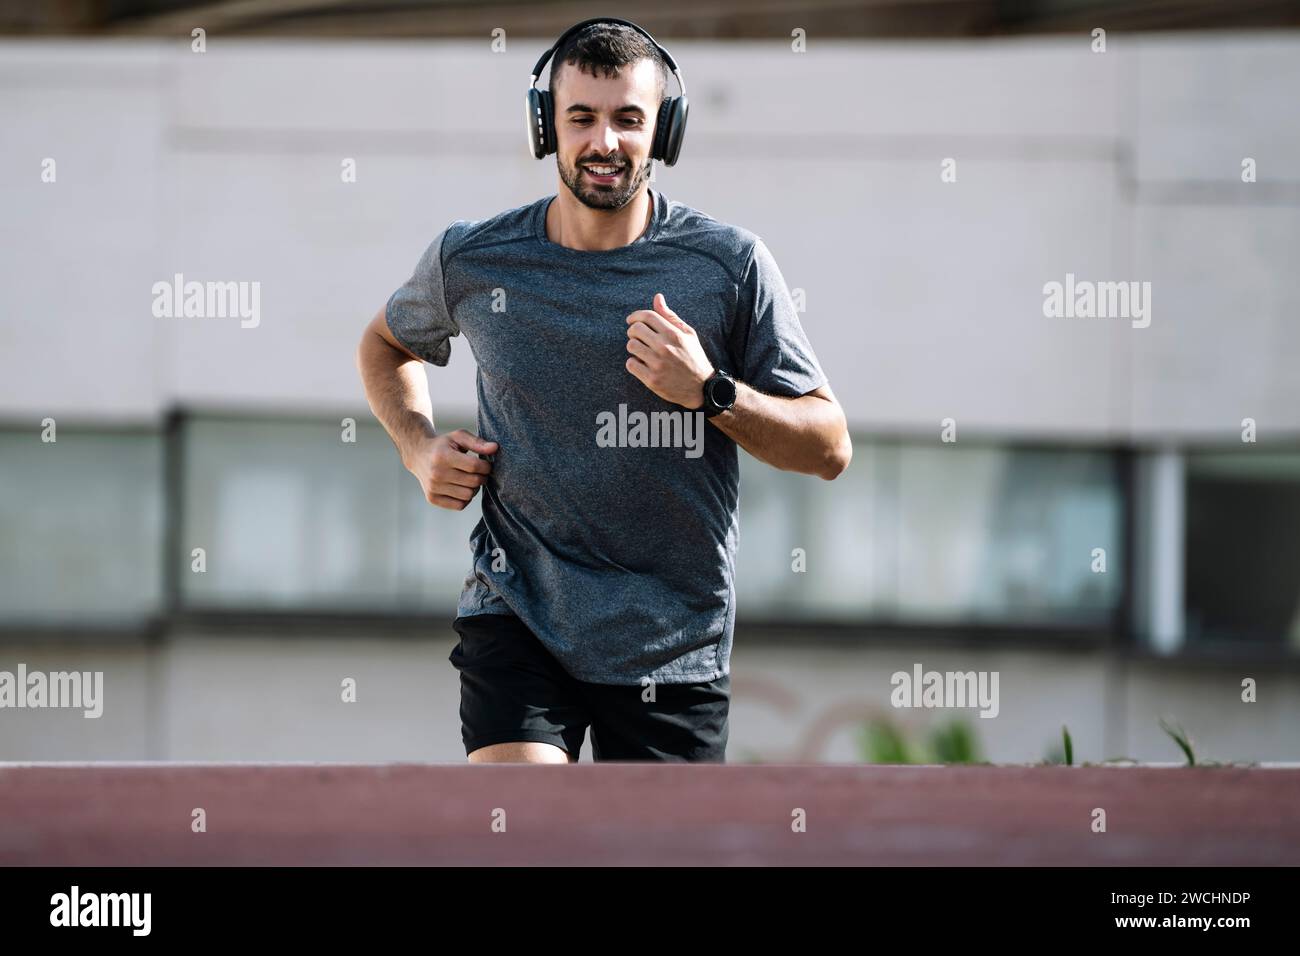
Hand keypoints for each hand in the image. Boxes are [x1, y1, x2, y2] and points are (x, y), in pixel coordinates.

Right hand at [404, 428, 496, 510]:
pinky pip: (460, 505)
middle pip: (474, 482)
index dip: (486, 466)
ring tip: (469, 479)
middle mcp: (436, 474)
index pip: (475, 466)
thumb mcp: (458, 437)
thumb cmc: (443, 445)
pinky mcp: (432, 498)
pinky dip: (465, 498)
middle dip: (482, 477)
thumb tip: (495, 448)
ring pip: (468, 495)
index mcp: (443, 456)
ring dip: (474, 488)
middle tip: (479, 472)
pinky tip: (461, 487)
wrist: (419, 455)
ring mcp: (433, 488)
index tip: (485, 464)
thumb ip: (477, 442)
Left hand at [625, 293, 714, 408]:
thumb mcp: (687, 334)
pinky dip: (633, 363)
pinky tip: (641, 364)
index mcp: (674, 334)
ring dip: (633, 347)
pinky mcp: (652, 380)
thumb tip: (657, 297)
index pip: (647, 316)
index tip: (631, 320)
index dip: (635, 316)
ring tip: (641, 350)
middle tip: (637, 336)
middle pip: (635, 329)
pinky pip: (631, 364)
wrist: (701, 387)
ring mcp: (658, 365)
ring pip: (631, 346)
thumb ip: (670, 316)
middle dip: (633, 331)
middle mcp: (665, 348)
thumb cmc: (693, 357)